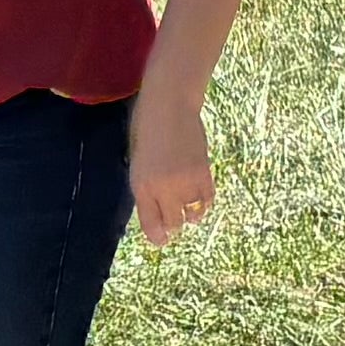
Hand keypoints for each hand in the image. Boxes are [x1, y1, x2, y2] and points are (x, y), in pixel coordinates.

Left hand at [130, 88, 217, 244]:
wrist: (169, 106)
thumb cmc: (146, 129)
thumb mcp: (137, 162)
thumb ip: (146, 187)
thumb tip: (157, 209)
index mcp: (141, 185)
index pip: (150, 223)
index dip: (157, 236)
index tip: (161, 239)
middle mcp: (162, 188)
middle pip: (173, 223)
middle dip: (173, 225)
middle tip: (174, 220)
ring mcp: (185, 182)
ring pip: (193, 215)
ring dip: (190, 214)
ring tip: (187, 205)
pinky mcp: (204, 173)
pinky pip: (207, 200)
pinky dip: (204, 203)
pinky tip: (199, 197)